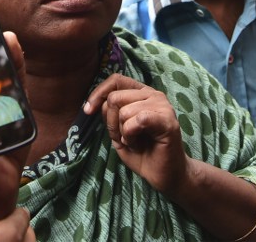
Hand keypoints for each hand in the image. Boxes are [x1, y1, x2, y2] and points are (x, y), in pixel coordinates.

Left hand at [83, 73, 188, 198]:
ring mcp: (162, 106)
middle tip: (122, 138)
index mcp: (142, 93)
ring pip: (124, 111)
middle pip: (115, 98)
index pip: (116, 80)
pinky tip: (138, 144)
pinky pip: (137, 120)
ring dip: (122, 133)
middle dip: (111, 123)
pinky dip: (131, 135)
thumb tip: (93, 104)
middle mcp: (153, 95)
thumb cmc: (142, 153)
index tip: (88, 111)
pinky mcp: (167, 121)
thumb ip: (109, 114)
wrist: (164, 175)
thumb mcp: (118, 131)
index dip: (98, 93)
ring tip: (134, 142)